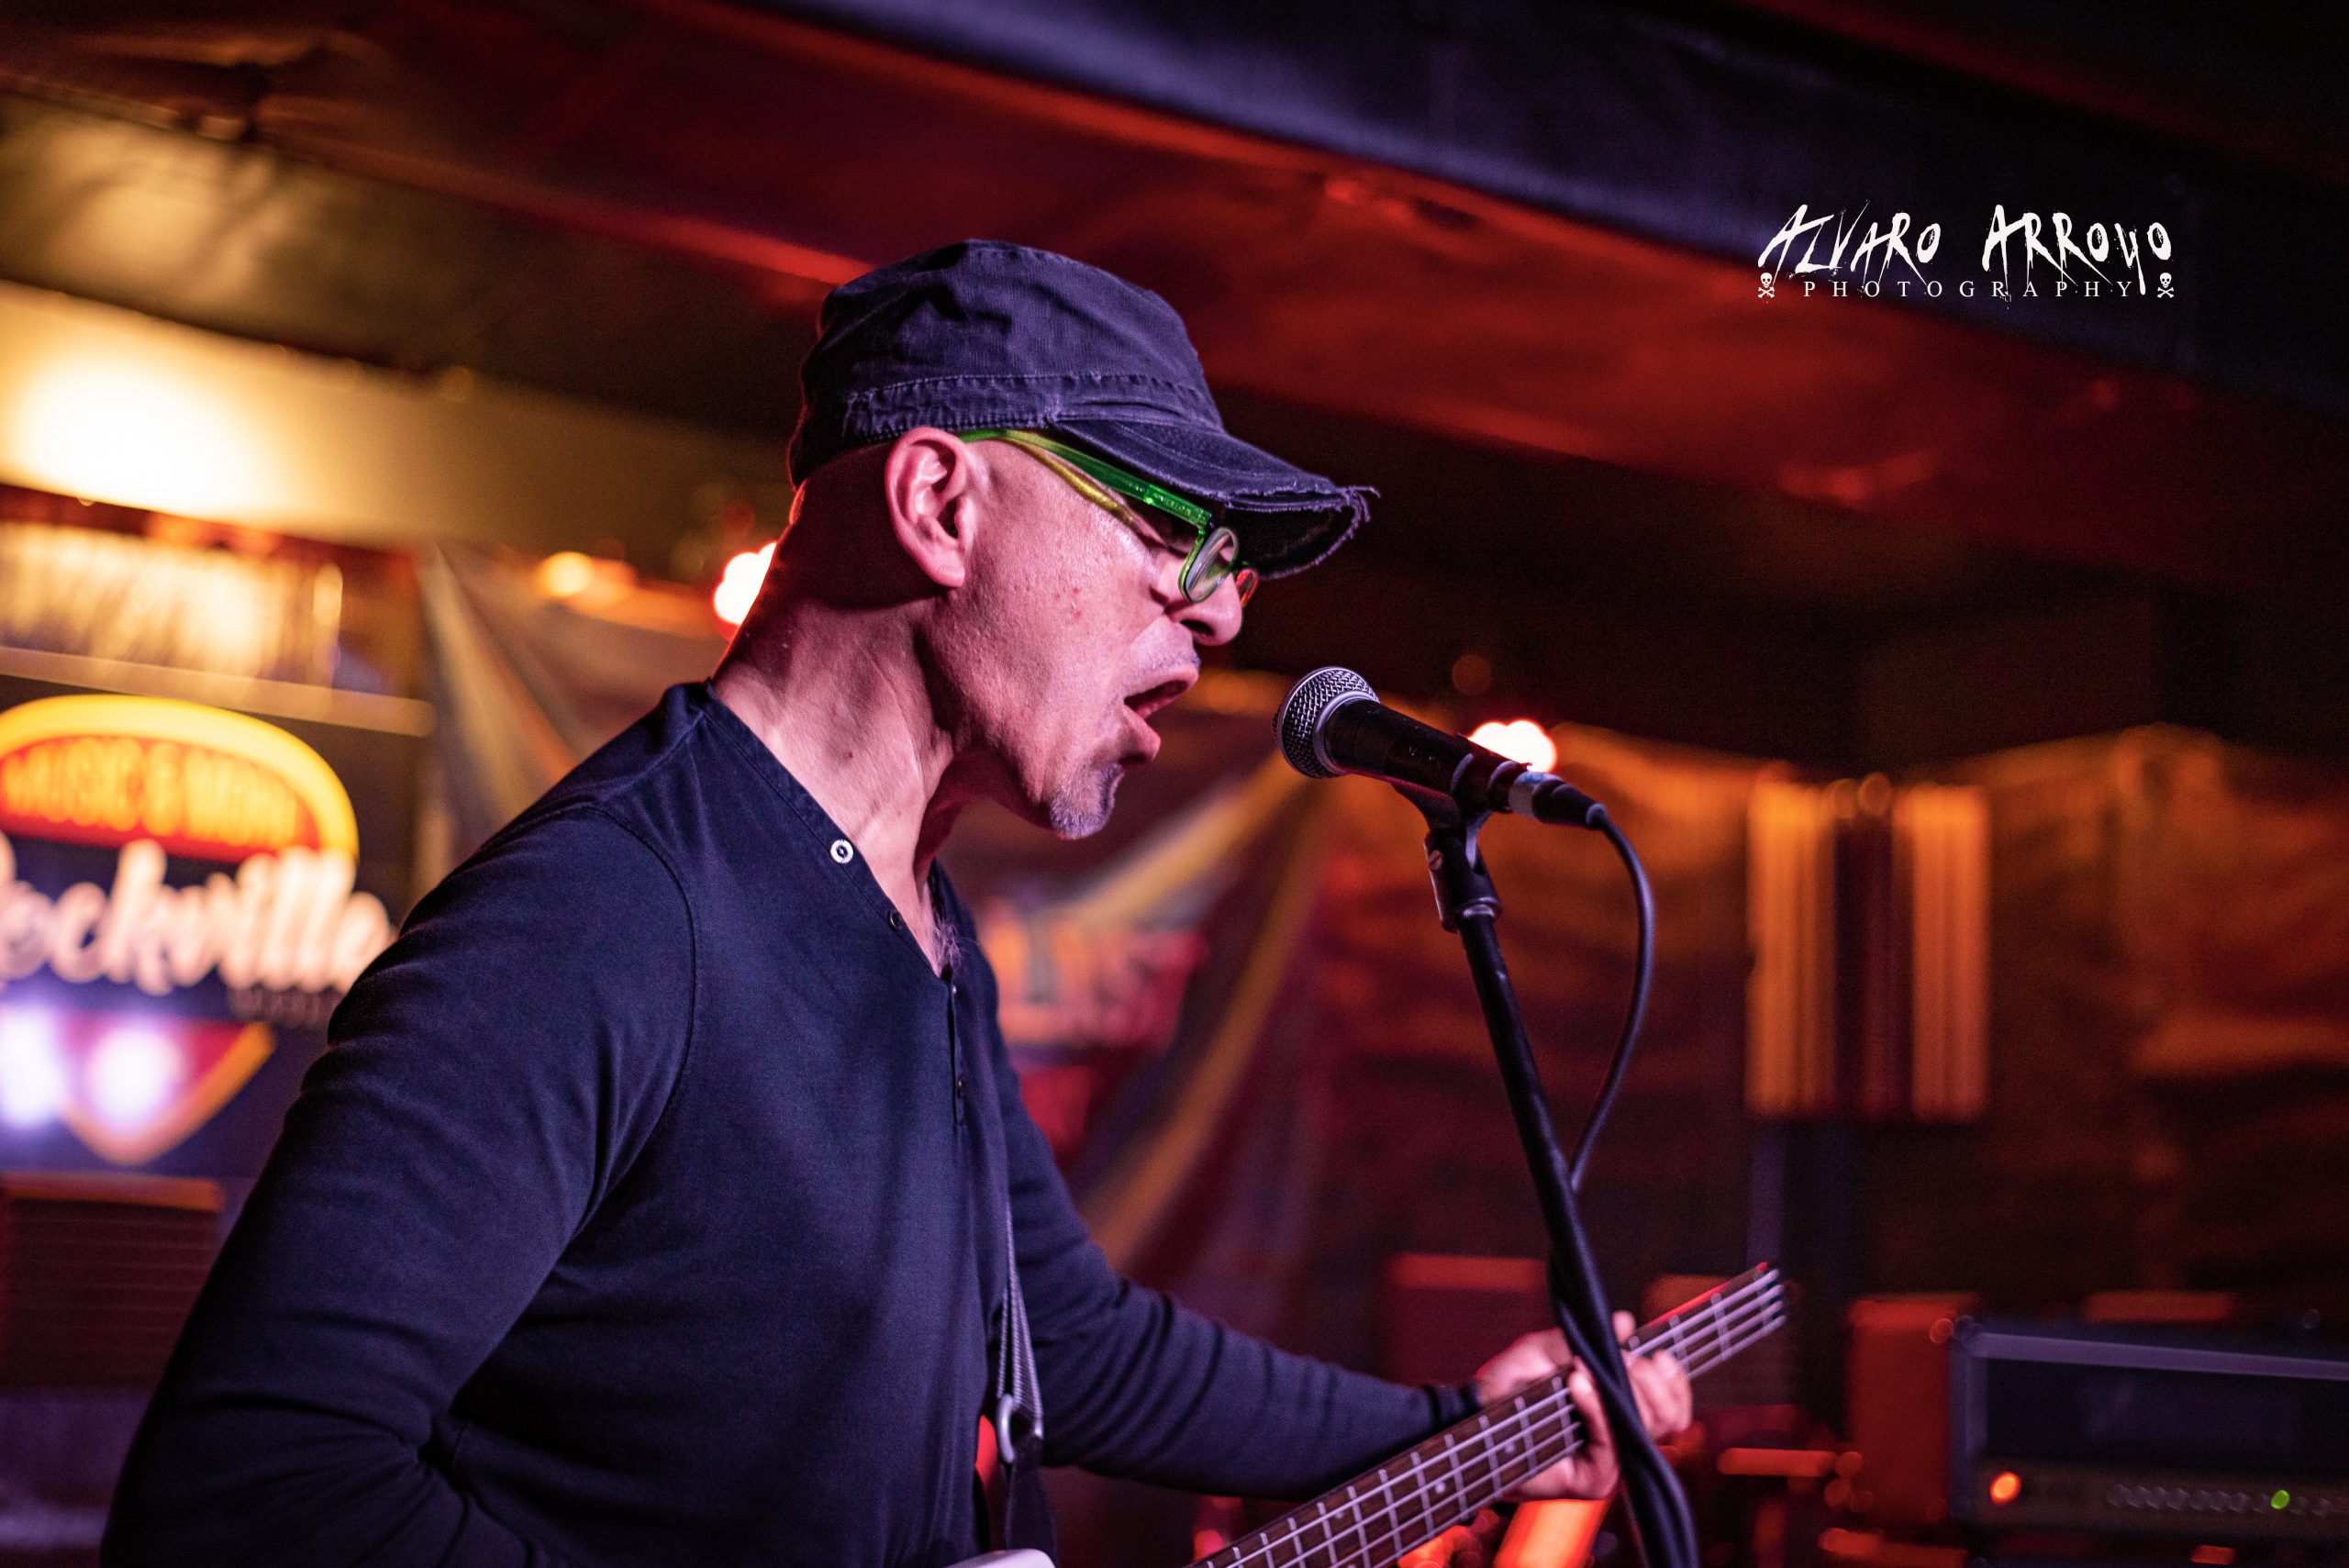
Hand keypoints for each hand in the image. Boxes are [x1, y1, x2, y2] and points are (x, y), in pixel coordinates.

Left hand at [1469, 1312, 1691, 1499]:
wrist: (1474, 1417)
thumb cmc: (1508, 1386)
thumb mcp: (1545, 1351)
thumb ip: (1583, 1340)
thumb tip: (1623, 1323)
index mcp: (1619, 1410)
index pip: (1671, 1406)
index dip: (1675, 1383)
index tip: (1660, 1354)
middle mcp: (1620, 1439)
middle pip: (1668, 1419)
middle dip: (1654, 1384)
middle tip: (1630, 1359)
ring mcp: (1609, 1463)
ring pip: (1643, 1431)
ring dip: (1626, 1392)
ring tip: (1591, 1368)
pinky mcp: (1592, 1481)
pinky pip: (1609, 1445)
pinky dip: (1596, 1409)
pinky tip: (1577, 1384)